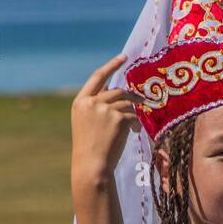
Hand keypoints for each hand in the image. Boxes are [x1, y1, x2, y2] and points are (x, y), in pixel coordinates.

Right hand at [71, 52, 142, 184]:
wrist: (92, 166)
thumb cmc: (90, 149)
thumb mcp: (87, 123)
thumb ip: (98, 107)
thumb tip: (118, 94)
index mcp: (80, 102)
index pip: (98, 77)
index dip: (112, 66)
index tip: (124, 57)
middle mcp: (91, 102)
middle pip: (116, 90)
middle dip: (131, 95)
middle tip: (141, 100)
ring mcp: (104, 109)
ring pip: (127, 103)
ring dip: (135, 110)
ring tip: (136, 120)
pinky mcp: (118, 119)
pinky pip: (132, 116)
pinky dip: (135, 123)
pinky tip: (134, 132)